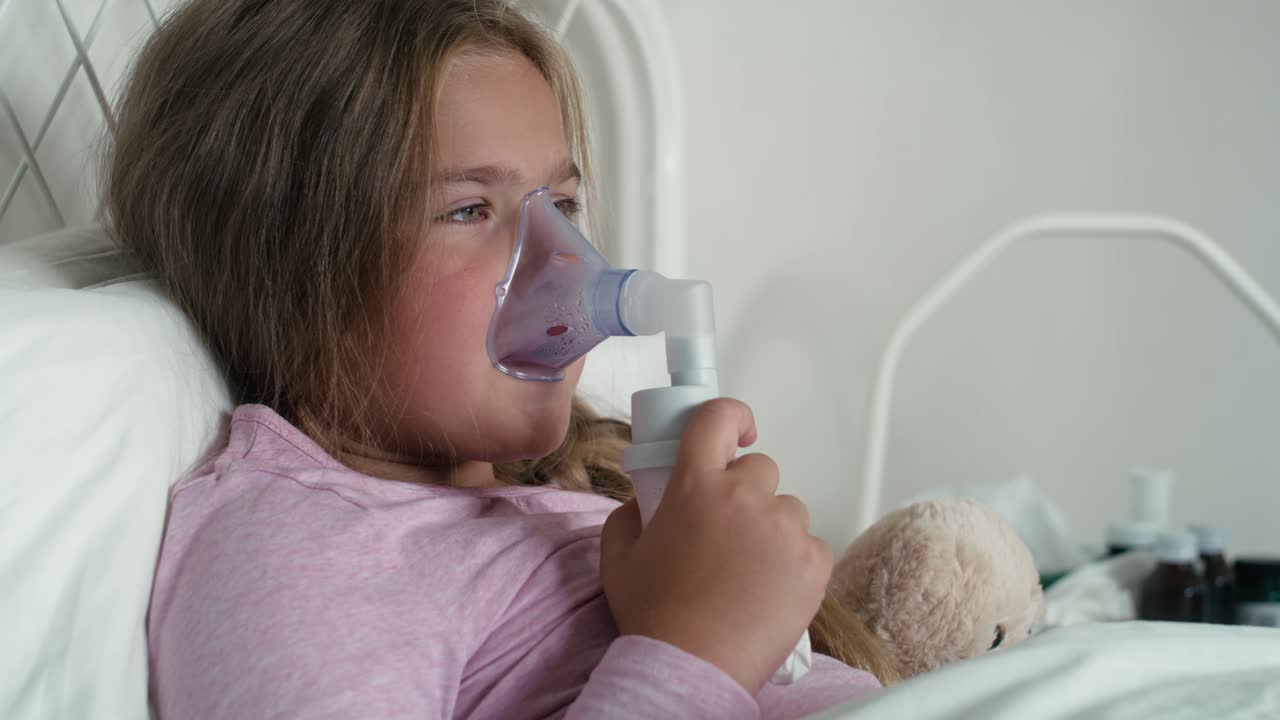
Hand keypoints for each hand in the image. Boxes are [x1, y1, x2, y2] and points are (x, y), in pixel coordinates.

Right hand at [599, 398, 831, 693]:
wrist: (691, 667)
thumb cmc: (654, 615)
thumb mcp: (618, 556)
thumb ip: (630, 514)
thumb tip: (647, 501)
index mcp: (694, 485)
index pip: (718, 418)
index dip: (730, 415)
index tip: (736, 432)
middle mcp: (744, 497)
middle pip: (760, 468)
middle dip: (745, 492)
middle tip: (726, 533)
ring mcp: (784, 529)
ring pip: (787, 509)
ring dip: (771, 529)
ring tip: (747, 573)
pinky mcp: (814, 562)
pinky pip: (811, 546)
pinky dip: (795, 562)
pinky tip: (768, 590)